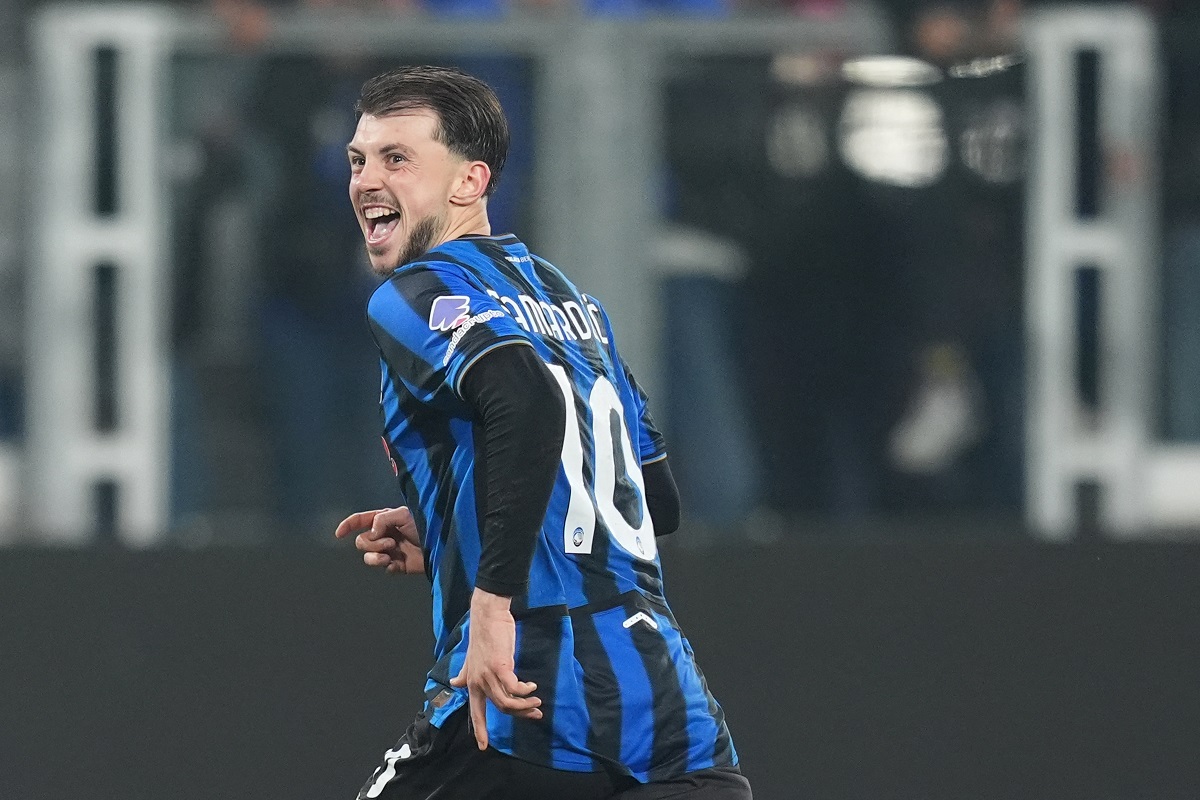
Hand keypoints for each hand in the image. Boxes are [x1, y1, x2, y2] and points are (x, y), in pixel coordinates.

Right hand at [334, 507, 424, 574]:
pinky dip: (387, 565)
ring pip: (368, 556)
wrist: (440, 545)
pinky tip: (397, 563)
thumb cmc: (425, 525)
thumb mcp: (403, 514)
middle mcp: (384, 535)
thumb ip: (382, 519)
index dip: (347, 525)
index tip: (339, 534)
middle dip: (372, 543)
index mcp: (384, 520)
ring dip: (376, 555)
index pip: (360, 521)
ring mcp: (389, 551)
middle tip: (390, 542)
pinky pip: (382, 568)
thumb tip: (371, 532)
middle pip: (361, 541)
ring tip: (391, 553)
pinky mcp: (396, 565)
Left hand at [450, 588, 542, 749]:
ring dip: (525, 704)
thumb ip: (464, 673)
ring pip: (507, 701)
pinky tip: (531, 686)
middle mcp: (479, 682)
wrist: (488, 615)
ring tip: (537, 701)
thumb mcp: (471, 659)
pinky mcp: (500, 666)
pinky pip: (514, 688)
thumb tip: (454, 683)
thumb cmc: (483, 635)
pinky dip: (525, 690)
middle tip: (535, 715)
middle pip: (500, 708)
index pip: (475, 712)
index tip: (483, 746)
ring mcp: (489, 675)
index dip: (479, 730)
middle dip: (520, 715)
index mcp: (472, 683)